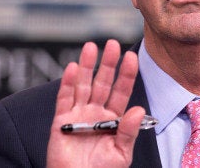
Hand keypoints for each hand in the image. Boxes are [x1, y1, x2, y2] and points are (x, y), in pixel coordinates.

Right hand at [46, 39, 144, 167]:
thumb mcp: (121, 154)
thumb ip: (128, 131)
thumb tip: (138, 108)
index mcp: (112, 119)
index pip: (121, 91)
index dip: (126, 74)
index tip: (131, 57)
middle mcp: (95, 113)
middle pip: (102, 83)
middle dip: (107, 63)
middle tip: (112, 44)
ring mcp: (77, 115)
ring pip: (82, 85)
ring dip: (86, 66)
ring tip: (91, 47)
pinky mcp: (61, 121)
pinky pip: (64, 99)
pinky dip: (67, 83)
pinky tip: (71, 68)